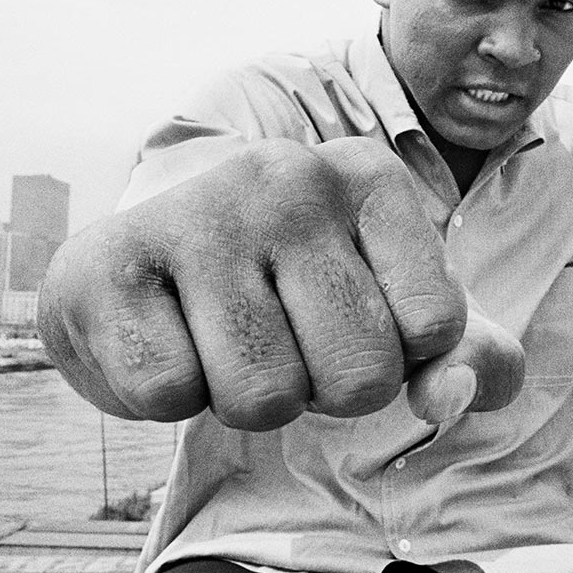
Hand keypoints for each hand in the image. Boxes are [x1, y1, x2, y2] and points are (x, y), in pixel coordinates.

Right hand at [38, 137, 524, 429]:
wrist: (140, 274)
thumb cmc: (290, 298)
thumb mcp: (398, 315)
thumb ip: (468, 358)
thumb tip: (455, 398)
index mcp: (370, 176)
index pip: (436, 329)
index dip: (392, 357)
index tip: (349, 322)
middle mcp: (286, 174)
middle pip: (359, 377)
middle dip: (320, 391)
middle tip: (279, 340)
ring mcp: (193, 211)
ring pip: (264, 396)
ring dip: (243, 399)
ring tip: (218, 340)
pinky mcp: (103, 261)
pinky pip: (170, 396)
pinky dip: (165, 397)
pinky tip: (160, 337)